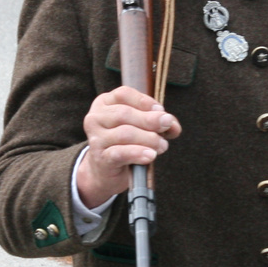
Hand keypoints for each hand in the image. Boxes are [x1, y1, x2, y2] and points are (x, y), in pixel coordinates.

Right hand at [75, 85, 179, 207]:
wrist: (108, 172)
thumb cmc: (127, 143)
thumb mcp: (142, 127)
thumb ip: (158, 122)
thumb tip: (172, 124)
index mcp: (104, 103)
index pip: (123, 94)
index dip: (144, 101)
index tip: (161, 110)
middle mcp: (95, 118)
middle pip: (124, 113)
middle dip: (150, 120)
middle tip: (166, 126)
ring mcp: (96, 139)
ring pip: (125, 133)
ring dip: (149, 138)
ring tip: (162, 145)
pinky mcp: (101, 158)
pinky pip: (120, 153)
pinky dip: (138, 153)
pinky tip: (150, 155)